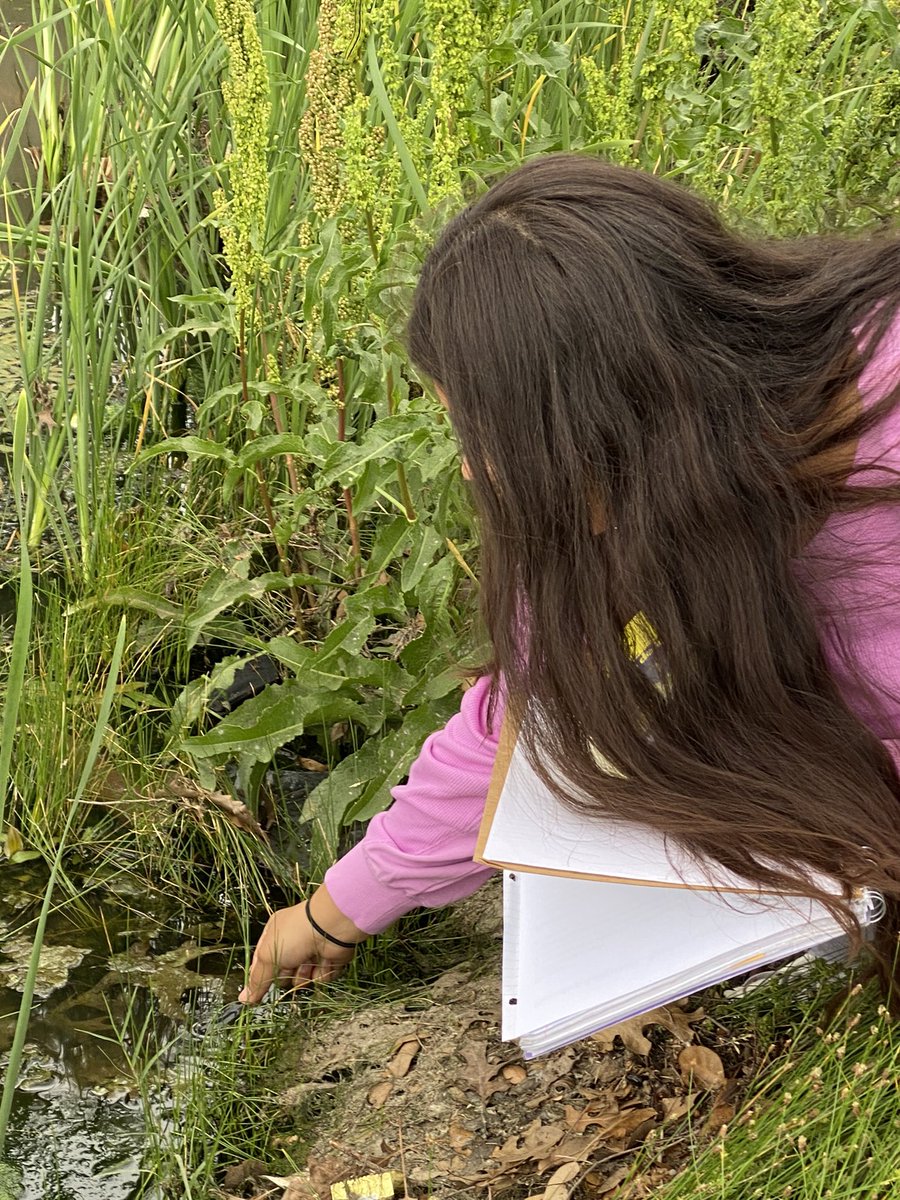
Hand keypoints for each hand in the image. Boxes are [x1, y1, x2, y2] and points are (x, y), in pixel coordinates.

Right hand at [238, 886, 367, 1003]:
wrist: (330, 927)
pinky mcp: (329, 959)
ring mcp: (312, 951)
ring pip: (303, 979)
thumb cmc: (295, 934)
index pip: (264, 963)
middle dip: (286, 976)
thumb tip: (244, 1000)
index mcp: (275, 935)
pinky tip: (324, 960)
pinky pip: (322, 977)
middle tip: (289, 968)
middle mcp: (294, 943)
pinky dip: (322, 972)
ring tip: (309, 961)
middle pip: (284, 975)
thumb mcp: (268, 956)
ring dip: (305, 974)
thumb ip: (257, 980)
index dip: (262, 977)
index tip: (258, 994)